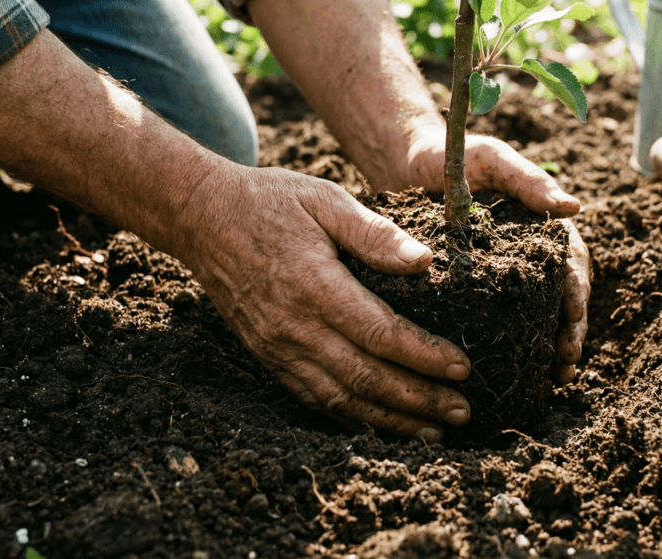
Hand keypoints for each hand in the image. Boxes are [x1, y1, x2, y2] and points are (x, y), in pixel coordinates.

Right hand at [181, 165, 471, 442]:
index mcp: (314, 285)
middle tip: (462, 412)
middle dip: (418, 400)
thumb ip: (375, 233)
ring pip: (340, 399)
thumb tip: (424, 261)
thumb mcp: (325, 199)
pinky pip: (313, 399)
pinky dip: (351, 418)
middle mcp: (294, 326)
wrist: (199, 218)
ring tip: (433, 431)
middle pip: (365, 378)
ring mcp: (277, 347)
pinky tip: (382, 425)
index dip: (424, 357)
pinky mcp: (268, 356)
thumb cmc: (269, 202)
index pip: (380, 333)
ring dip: (390, 420)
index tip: (462, 369)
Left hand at [385, 126, 590, 382]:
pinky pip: (505, 315)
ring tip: (554, 379)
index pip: (571, 267)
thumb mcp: (492, 159)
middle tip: (565, 367)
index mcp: (542, 226)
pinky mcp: (480, 283)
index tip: (572, 327)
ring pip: (539, 313)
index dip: (577, 299)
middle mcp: (530, 252)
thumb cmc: (455, 154)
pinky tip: (515, 370)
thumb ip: (529, 180)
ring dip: (551, 346)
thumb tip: (574, 209)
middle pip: (563, 298)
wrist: (408, 161)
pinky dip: (518, 342)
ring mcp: (506, 270)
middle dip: (570, 334)